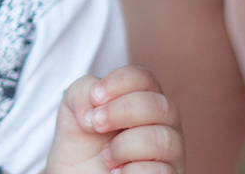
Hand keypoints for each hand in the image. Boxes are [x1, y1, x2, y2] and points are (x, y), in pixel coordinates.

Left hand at [46, 65, 183, 173]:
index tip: (95, 97)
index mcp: (143, 100)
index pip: (145, 79)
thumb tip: (95, 111)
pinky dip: (132, 171)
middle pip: (162, 105)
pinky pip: (161, 172)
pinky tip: (117, 173)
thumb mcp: (74, 109)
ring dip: (125, 146)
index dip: (120, 82)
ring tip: (106, 156)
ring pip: (164, 140)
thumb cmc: (83, 142)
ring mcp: (170, 156)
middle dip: (123, 110)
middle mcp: (164, 125)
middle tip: (96, 124)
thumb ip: (82, 91)